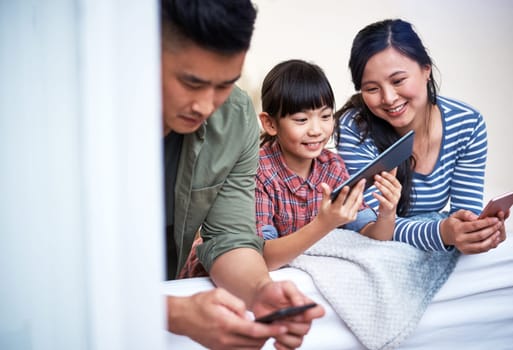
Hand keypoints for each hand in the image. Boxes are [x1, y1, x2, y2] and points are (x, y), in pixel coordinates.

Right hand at [167, 289, 285, 349]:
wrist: (182, 317)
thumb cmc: (198, 304)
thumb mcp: (219, 294)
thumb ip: (237, 304)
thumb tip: (248, 314)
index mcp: (226, 324)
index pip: (255, 331)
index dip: (271, 330)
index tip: (282, 327)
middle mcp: (225, 339)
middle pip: (255, 342)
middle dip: (268, 335)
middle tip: (275, 326)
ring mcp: (222, 346)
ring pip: (249, 349)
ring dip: (259, 341)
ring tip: (264, 330)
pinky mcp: (219, 349)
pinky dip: (249, 345)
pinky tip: (251, 336)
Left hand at [252, 280, 324, 349]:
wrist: (260, 298)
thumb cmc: (274, 290)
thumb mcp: (285, 286)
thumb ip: (294, 293)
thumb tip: (301, 304)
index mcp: (306, 305)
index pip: (319, 311)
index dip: (313, 314)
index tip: (301, 311)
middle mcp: (303, 319)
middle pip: (305, 329)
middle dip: (291, 325)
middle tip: (279, 319)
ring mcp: (295, 330)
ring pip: (297, 341)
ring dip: (285, 337)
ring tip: (274, 328)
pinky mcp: (285, 338)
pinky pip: (289, 349)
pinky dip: (283, 347)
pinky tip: (275, 340)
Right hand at [317, 179, 364, 229]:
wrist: (326, 225)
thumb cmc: (324, 211)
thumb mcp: (323, 203)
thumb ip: (325, 193)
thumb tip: (323, 183)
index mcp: (334, 210)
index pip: (340, 200)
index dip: (343, 193)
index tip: (347, 186)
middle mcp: (343, 214)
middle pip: (352, 199)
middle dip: (358, 189)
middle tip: (362, 180)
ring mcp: (349, 217)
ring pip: (357, 203)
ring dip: (361, 193)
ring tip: (362, 184)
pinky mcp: (352, 218)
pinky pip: (357, 207)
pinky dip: (359, 199)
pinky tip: (360, 192)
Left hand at [372, 168, 400, 216]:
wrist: (387, 212)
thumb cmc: (387, 197)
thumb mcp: (389, 187)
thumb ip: (391, 177)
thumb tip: (393, 166)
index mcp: (398, 188)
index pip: (394, 180)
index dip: (388, 176)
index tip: (382, 172)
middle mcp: (398, 194)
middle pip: (390, 186)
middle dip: (383, 180)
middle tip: (375, 176)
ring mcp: (394, 201)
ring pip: (387, 193)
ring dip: (381, 187)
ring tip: (374, 182)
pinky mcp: (389, 207)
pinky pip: (384, 201)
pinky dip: (378, 197)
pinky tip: (373, 193)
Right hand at [440, 209, 504, 253]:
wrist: (445, 234)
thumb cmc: (453, 223)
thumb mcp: (456, 214)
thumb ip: (466, 214)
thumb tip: (476, 218)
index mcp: (457, 228)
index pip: (474, 225)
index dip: (487, 222)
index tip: (495, 219)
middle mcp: (460, 239)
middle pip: (480, 235)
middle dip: (492, 229)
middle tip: (498, 224)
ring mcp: (463, 247)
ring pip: (482, 245)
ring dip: (492, 239)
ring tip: (497, 232)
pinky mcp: (467, 252)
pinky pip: (481, 250)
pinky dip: (489, 245)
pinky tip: (493, 239)